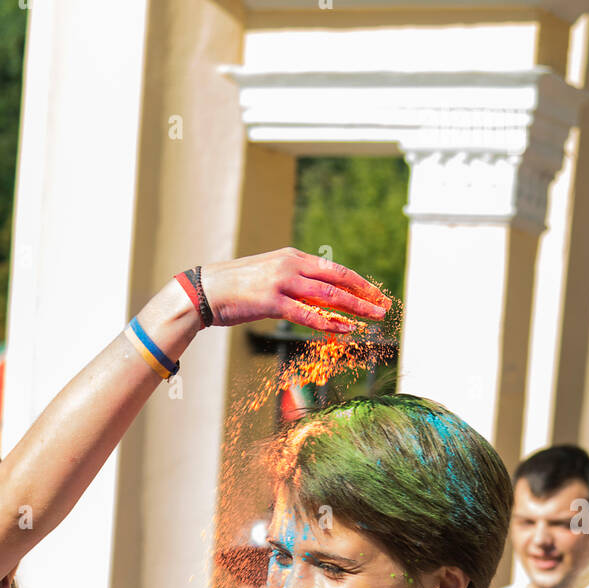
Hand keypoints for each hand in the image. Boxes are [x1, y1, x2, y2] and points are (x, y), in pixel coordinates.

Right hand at [200, 247, 390, 332]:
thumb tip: (312, 298)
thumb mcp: (268, 278)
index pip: (333, 269)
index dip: (358, 282)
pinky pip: (308, 314)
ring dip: (354, 308)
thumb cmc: (234, 288)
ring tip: (374, 318)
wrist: (205, 290)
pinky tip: (346, 329)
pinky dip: (329, 322)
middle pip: (338, 279)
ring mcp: (283, 282)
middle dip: (364, 294)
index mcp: (292, 257)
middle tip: (384, 306)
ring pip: (328, 295)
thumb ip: (292, 284)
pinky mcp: (273, 302)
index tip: (374, 293)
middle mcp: (291, 265)